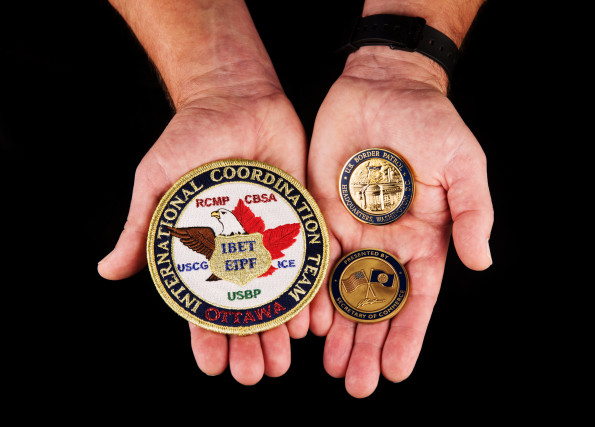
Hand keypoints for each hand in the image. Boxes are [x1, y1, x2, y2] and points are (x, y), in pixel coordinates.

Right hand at [98, 83, 307, 384]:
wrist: (235, 97)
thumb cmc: (190, 138)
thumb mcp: (156, 183)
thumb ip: (140, 229)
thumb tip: (107, 271)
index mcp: (206, 251)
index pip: (206, 305)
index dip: (208, 338)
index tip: (211, 367)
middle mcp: (242, 252)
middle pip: (247, 309)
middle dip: (250, 344)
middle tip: (255, 374)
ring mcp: (275, 237)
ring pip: (282, 294)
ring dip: (283, 330)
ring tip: (284, 360)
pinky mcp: (304, 218)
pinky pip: (312, 260)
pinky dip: (314, 291)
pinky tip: (316, 321)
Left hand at [308, 47, 492, 396]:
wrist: (382, 84)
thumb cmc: (430, 122)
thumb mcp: (463, 166)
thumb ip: (472, 214)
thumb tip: (481, 263)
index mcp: (423, 237)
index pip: (416, 298)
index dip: (408, 335)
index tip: (398, 371)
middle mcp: (386, 243)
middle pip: (376, 304)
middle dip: (368, 345)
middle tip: (357, 384)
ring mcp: (351, 231)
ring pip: (342, 291)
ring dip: (337, 331)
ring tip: (331, 368)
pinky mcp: (319, 213)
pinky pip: (313, 259)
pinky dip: (309, 291)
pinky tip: (304, 322)